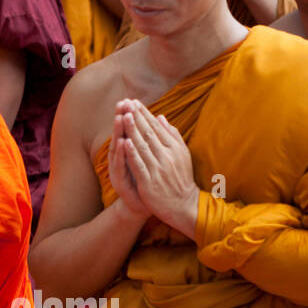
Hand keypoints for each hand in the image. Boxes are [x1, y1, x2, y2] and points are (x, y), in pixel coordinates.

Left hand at [116, 99, 198, 236]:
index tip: (135, 102)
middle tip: (127, 103)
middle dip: (137, 117)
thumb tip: (161, 117)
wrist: (184, 205)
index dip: (145, 114)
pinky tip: (125, 142)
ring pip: (143, 146)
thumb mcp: (182, 155)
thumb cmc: (180, 178)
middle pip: (149, 134)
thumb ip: (172, 136)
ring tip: (124, 116)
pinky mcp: (150, 182)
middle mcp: (167, 156)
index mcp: (174, 148)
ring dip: (133, 130)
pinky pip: (139, 165)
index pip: (156, 128)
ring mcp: (158, 169)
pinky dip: (132, 153)